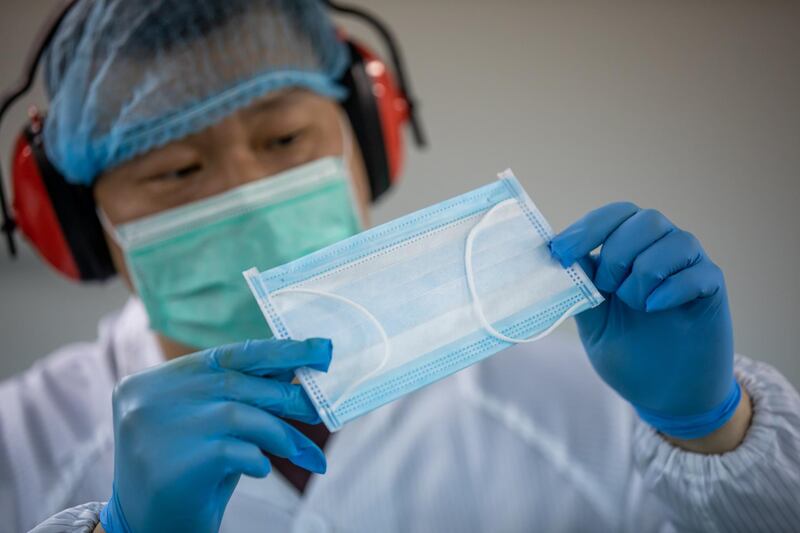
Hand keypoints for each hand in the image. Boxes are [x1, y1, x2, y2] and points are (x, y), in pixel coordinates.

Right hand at [99, 338, 330, 532]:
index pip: (227, 355)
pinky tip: (259, 469)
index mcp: (154, 381)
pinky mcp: (176, 465)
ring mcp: (160, 430)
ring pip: (240, 414)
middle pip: (236, 382)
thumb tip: (297, 363)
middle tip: (317, 410)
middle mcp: (150, 399)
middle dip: (286, 396)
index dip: (280, 350)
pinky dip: (259, 458)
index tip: (321, 349)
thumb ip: (242, 393)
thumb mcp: (211, 425)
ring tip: (297, 450)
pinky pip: (236, 451)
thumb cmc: (190, 473)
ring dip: (279, 432)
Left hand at [550, 203, 740, 440]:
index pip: (613, 216)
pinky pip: (699, 273)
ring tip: (636, 306)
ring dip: (645, 272)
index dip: (587, 229)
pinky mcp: (712, 291)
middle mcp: (662, 250)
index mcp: (629, 251)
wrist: (665, 395)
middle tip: (606, 289)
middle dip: (617, 253)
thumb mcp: (594, 322)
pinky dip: (673, 288)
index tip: (560, 253)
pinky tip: (655, 308)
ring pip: (675, 240)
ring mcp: (690, 268)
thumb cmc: (629, 353)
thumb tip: (561, 257)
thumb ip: (581, 289)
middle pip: (645, 220)